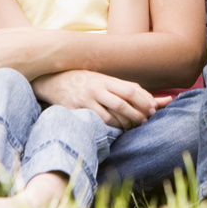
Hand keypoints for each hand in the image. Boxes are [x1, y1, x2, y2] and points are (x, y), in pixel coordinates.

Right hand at [31, 70, 169, 129]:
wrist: (53, 81)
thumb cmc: (85, 81)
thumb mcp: (103, 79)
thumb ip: (123, 87)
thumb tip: (149, 97)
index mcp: (105, 79)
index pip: (130, 89)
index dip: (144, 100)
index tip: (153, 108)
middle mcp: (96, 88)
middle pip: (123, 103)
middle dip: (137, 113)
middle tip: (146, 119)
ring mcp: (85, 100)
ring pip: (111, 115)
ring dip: (126, 123)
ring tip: (134, 125)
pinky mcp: (76, 111)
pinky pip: (98, 122)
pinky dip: (111, 127)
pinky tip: (118, 128)